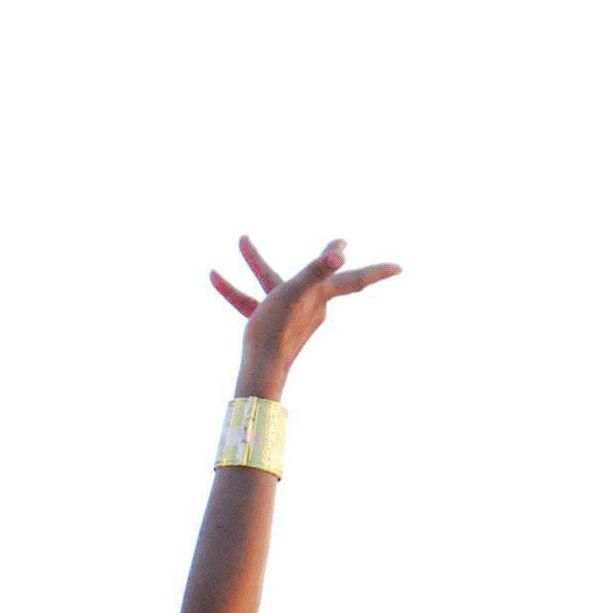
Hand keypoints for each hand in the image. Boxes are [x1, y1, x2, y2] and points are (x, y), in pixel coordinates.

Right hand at [208, 236, 400, 399]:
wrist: (257, 371)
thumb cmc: (278, 332)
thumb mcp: (295, 294)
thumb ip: (316, 270)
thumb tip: (340, 253)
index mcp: (321, 297)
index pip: (355, 280)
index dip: (377, 271)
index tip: (399, 268)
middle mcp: (309, 306)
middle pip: (318, 275)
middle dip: (325, 258)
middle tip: (343, 242)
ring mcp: (287, 315)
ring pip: (273, 283)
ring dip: (256, 262)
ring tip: (242, 240)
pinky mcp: (265, 324)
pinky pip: (250, 301)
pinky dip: (232, 290)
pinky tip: (213, 276)